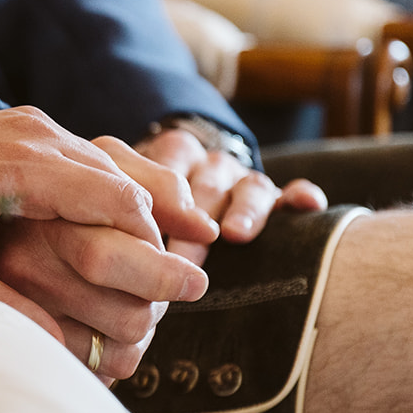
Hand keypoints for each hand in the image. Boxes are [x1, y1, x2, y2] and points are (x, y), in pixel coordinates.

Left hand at [0, 108, 208, 374]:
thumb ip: (4, 305)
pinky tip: (121, 222)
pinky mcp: (19, 126)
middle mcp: (32, 133)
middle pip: (121, 177)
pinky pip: (79, 156)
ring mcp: (26, 123)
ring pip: (106, 162)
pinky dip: (105, 188)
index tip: (176, 283)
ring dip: (134, 205)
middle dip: (155, 226)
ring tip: (169, 248)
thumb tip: (60, 346)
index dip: (152, 243)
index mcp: (18, 166)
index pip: (115, 200)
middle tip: (183, 275)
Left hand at [135, 127, 326, 264]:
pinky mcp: (275, 195)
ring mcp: (244, 179)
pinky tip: (307, 205)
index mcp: (171, 157)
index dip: (161, 204)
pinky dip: (301, 196)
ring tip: (235, 233)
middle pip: (207, 185)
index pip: (167, 171)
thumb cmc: (150, 211)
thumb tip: (106, 254)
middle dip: (195, 220)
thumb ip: (123, 215)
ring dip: (244, 208)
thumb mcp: (132, 202)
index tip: (152, 236)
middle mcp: (209, 165)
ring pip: (250, 185)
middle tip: (183, 255)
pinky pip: (293, 191)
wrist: (188, 196)